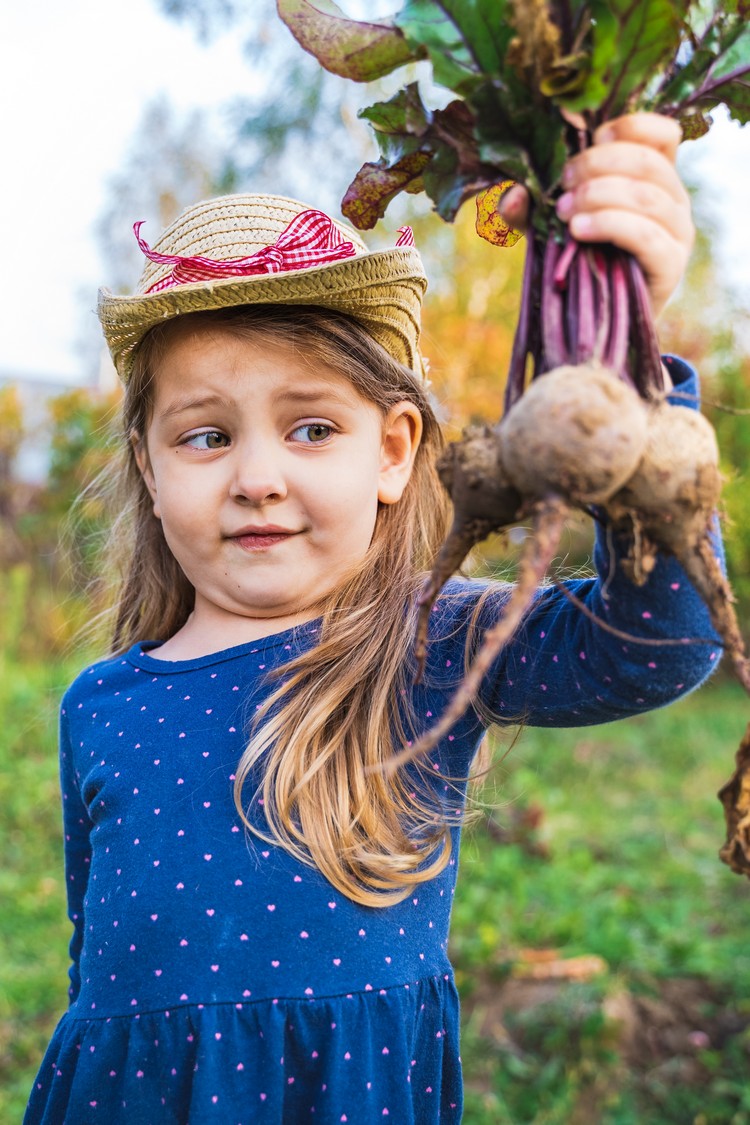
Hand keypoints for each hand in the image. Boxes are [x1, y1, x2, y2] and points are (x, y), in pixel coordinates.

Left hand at [499, 113, 693, 317]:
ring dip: (598, 195)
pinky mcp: (670, 265)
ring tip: (564, 212)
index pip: (663, 133)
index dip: (629, 126)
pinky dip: (610, 225)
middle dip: (597, 165)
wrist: (598, 322)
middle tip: (562, 185)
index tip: (590, 140)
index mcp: (654, 178)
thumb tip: (513, 194)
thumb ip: (530, 207)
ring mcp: (677, 232)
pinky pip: (646, 234)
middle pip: (647, 161)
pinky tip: (579, 230)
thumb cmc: (580, 263)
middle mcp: (673, 200)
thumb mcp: (551, 225)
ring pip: (647, 195)